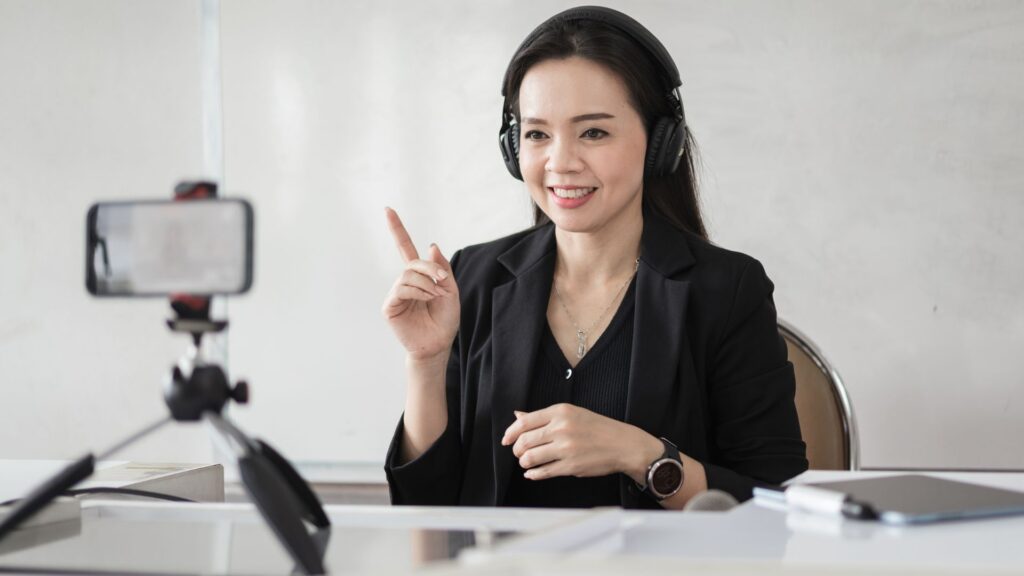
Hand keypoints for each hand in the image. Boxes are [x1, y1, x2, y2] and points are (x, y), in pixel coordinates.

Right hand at [381, 207, 459, 360]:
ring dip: (426, 283)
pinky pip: (401, 289)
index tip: (387, 209)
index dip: (396, 229)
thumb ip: (442, 268)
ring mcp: (396, 293)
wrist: (439, 344)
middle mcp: (405, 282)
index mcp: (419, 276)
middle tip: (443, 281)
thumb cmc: (445, 320)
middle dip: (429, 268)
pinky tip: (427, 299)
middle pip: (412, 262)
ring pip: (407, 275)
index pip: (405, 248)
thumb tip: (430, 245)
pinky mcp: (390, 306)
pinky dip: (418, 291)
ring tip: (435, 296)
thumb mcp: (451, 290)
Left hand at [500, 403, 662, 482]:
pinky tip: (532, 473)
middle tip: (518, 453)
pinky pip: (543, 472)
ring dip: (524, 462)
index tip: (506, 439)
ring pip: (530, 457)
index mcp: (561, 412)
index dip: (510, 432)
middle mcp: (562, 428)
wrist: (622, 444)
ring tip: (527, 462)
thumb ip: (543, 417)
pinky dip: (533, 474)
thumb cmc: (597, 428)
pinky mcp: (570, 466)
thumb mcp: (571, 414)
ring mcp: (566, 448)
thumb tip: (517, 416)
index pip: (524, 422)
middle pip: (524, 441)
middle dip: (516, 450)